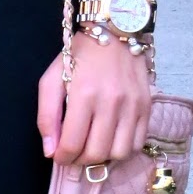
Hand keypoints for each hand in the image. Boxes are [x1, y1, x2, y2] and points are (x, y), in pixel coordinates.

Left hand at [38, 32, 151, 168]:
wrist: (114, 32)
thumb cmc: (78, 56)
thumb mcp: (51, 80)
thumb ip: (46, 117)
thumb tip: (50, 151)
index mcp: (84, 95)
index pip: (72, 144)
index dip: (62, 158)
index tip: (58, 156)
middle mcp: (111, 102)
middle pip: (96, 153)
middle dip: (80, 161)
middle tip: (73, 153)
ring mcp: (132, 105)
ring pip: (120, 153)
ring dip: (103, 158)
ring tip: (92, 147)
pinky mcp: (146, 106)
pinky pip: (138, 143)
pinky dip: (123, 149)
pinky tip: (111, 139)